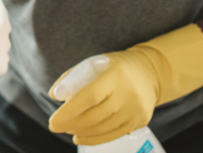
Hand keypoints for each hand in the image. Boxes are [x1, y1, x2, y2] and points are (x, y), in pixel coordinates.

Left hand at [47, 24, 202, 145]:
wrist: (149, 72)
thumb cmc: (113, 68)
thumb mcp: (93, 63)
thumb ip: (72, 77)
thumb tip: (54, 96)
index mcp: (115, 75)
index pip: (89, 97)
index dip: (69, 112)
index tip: (53, 121)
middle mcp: (128, 94)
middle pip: (94, 116)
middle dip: (70, 124)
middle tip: (55, 126)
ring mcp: (135, 110)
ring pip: (102, 128)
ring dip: (80, 132)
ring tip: (67, 129)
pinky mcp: (140, 121)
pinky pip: (113, 134)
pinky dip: (94, 139)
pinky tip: (80, 137)